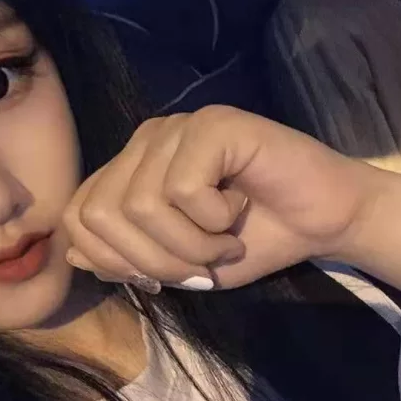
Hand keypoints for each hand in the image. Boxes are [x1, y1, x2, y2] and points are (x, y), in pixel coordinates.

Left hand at [62, 106, 379, 289]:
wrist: (324, 221)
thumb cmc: (254, 241)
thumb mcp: (180, 265)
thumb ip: (128, 260)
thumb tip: (76, 255)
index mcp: (130, 170)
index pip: (78, 216)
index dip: (112, 259)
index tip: (164, 276)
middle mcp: (145, 141)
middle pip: (101, 214)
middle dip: (152, 259)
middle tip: (202, 263)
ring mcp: (177, 128)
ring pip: (141, 206)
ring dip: (189, 244)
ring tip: (224, 239)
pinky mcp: (212, 124)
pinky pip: (182, 189)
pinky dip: (212, 220)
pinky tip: (239, 207)